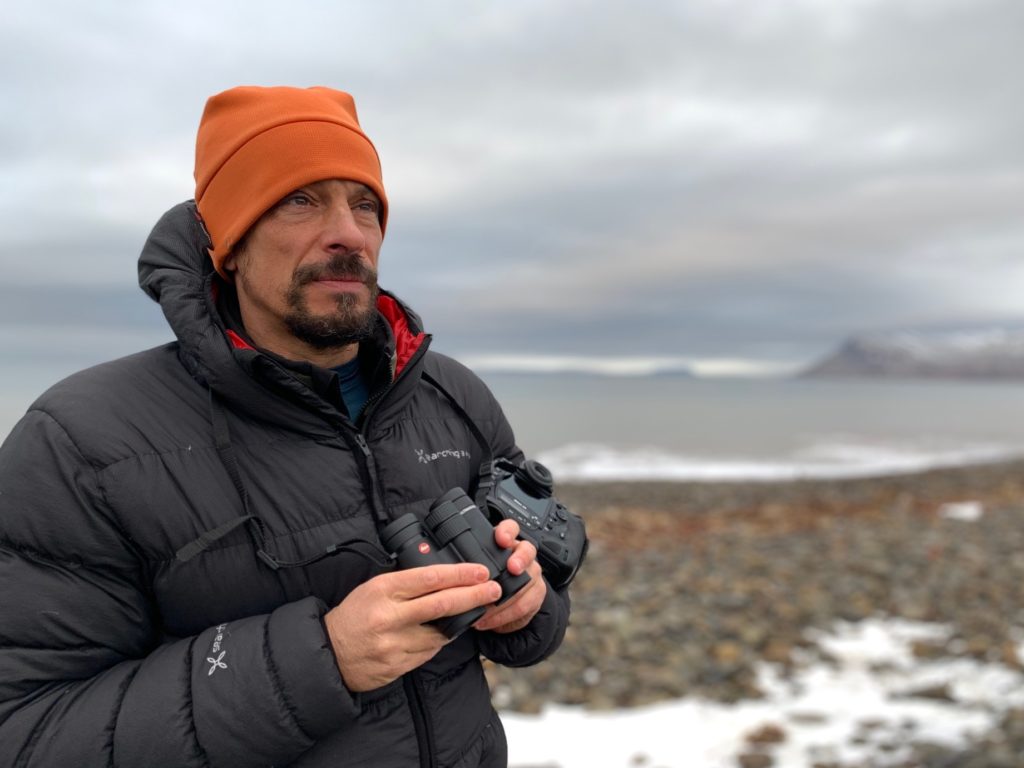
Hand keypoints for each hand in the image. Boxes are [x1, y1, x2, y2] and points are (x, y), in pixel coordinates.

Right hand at [324, 563, 499, 691]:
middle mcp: (388, 616)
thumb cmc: (354, 615)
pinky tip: (442, 634)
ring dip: (459, 623)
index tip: (480, 571)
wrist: (328, 653)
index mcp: (382, 590)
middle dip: (473, 596)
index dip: (460, 574)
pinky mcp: (396, 665)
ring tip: (472, 613)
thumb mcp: (373, 588)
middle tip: (493, 590)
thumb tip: (443, 577)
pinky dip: (438, 643)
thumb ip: (405, 584)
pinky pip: (428, 652)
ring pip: (439, 633)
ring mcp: (393, 644)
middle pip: (441, 604)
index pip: (429, 578)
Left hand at [473, 519, 546, 633]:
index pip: (511, 529)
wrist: (505, 604)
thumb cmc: (486, 583)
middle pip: (527, 551)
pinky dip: (504, 616)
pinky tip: (488, 620)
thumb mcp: (476, 570)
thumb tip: (441, 566)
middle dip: (520, 559)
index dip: (508, 531)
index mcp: (506, 545)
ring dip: (507, 597)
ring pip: (528, 581)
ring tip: (485, 608)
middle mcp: (522, 556)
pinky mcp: (535, 596)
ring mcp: (531, 575)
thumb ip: (466, 564)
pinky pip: (525, 605)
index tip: (502, 539)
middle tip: (512, 568)